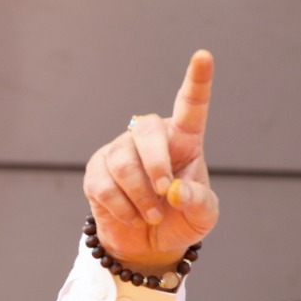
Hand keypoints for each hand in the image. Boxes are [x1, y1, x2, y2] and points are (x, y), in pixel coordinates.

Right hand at [82, 51, 219, 271]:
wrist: (149, 244)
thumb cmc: (181, 220)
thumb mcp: (202, 216)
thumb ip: (197, 201)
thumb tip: (174, 190)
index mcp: (185, 140)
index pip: (191, 105)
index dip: (197, 80)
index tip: (204, 56)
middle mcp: (150, 138)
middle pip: (148, 131)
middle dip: (157, 164)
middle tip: (166, 192)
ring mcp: (120, 150)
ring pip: (124, 164)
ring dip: (142, 197)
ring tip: (153, 215)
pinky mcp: (97, 170)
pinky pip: (105, 185)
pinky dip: (123, 208)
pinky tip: (133, 217)